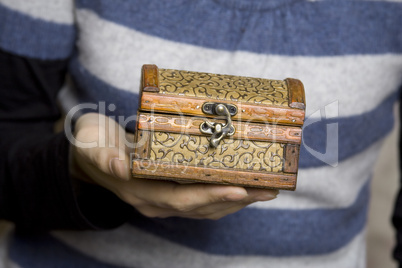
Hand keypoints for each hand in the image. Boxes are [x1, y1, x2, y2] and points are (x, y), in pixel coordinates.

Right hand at [71, 113, 278, 219]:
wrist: (90, 152)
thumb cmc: (92, 145)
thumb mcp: (92, 146)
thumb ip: (103, 156)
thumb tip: (118, 166)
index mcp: (139, 191)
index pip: (181, 199)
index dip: (211, 196)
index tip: (241, 188)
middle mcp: (155, 201)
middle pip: (202, 207)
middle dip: (236, 199)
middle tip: (269, 189)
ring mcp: (164, 198)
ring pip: (206, 207)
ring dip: (238, 200)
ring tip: (267, 190)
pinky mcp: (171, 190)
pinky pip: (203, 199)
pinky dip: (226, 194)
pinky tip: (245, 185)